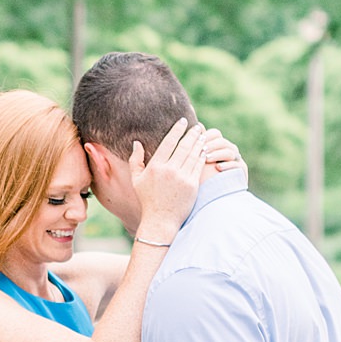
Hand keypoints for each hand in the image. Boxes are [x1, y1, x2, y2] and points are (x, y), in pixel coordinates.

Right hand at [130, 117, 208, 240]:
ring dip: (199, 143)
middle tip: (197, 127)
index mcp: (156, 166)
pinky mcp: (192, 185)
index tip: (183, 121)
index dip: (177, 130)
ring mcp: (182, 177)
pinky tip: (204, 150)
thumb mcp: (136, 180)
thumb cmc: (147, 200)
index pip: (169, 142)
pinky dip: (202, 156)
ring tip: (202, 136)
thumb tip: (136, 142)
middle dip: (192, 134)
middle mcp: (169, 170)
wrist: (160, 220)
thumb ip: (135, 160)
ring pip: (193, 155)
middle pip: (184, 146)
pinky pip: (199, 166)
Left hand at [200, 127, 244, 176]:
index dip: (206, 136)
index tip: (196, 141)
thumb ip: (199, 144)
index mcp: (219, 145)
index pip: (215, 133)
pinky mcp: (242, 171)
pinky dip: (227, 166)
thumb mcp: (198, 160)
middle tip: (201, 150)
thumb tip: (196, 125)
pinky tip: (218, 168)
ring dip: (217, 154)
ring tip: (207, 159)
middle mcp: (229, 150)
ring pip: (230, 151)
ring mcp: (237, 160)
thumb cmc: (203, 178)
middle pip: (222, 141)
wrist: (214, 197)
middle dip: (211, 145)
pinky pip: (237, 165)